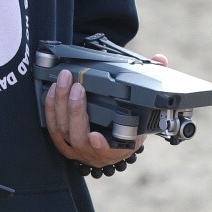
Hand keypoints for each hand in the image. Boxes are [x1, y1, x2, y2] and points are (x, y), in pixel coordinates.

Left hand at [43, 56, 166, 168]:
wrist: (112, 143)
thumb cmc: (128, 126)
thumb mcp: (144, 111)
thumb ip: (151, 84)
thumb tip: (160, 59)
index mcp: (117, 148)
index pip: (107, 150)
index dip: (100, 145)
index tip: (95, 137)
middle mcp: (94, 151)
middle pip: (78, 134)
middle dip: (76, 110)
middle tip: (77, 87)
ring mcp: (75, 148)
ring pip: (62, 129)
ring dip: (60, 104)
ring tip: (63, 81)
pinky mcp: (61, 141)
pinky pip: (52, 126)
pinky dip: (50, 108)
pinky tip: (52, 90)